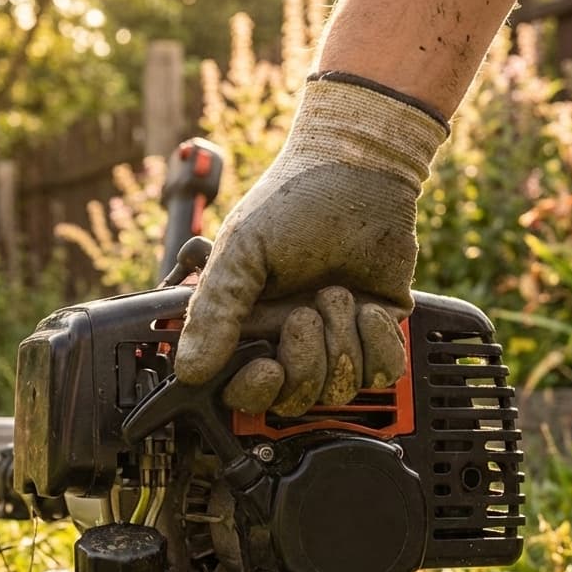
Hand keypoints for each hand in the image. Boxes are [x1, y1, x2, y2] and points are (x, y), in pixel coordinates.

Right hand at [174, 74, 446, 414]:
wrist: (360, 171)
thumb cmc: (293, 203)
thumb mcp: (241, 253)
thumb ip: (213, 312)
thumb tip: (189, 369)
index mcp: (246, 328)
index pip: (242, 392)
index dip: (255, 392)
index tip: (268, 368)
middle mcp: (289, 341)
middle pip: (294, 400)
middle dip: (305, 361)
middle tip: (305, 312)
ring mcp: (334, 341)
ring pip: (340, 390)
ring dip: (342, 342)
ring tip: (338, 293)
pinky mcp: (377, 335)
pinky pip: (382, 373)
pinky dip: (379, 344)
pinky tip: (371, 309)